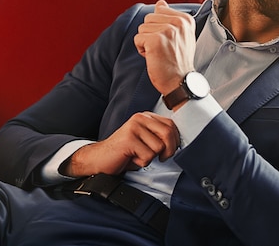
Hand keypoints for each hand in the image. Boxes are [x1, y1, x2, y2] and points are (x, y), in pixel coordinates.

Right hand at [65, 112, 179, 176]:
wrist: (100, 159)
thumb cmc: (124, 152)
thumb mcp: (145, 140)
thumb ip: (159, 137)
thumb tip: (178, 142)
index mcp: (145, 116)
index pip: (171, 125)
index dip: (175, 141)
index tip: (169, 151)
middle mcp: (140, 118)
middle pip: (168, 134)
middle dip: (168, 150)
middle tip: (160, 158)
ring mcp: (134, 128)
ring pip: (159, 147)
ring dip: (150, 157)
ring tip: (138, 155)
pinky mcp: (129, 139)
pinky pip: (147, 156)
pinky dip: (141, 162)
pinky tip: (131, 158)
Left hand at [133, 0, 196, 94]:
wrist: (180, 82)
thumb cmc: (178, 60)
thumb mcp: (180, 35)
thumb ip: (170, 18)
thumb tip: (160, 3)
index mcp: (186, 19)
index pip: (159, 10)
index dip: (159, 27)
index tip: (170, 41)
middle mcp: (178, 22)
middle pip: (149, 18)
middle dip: (150, 33)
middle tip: (163, 48)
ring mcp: (167, 30)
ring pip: (142, 28)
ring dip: (146, 42)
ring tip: (159, 53)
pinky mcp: (156, 40)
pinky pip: (138, 39)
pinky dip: (141, 49)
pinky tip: (153, 57)